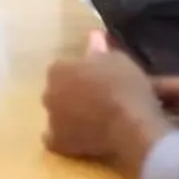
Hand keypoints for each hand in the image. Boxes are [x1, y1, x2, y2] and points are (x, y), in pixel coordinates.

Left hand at [43, 29, 178, 178]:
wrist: (131, 125)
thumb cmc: (124, 86)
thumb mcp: (116, 59)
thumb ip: (99, 48)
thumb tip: (94, 35)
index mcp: (57, 69)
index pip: (63, 67)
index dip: (80, 72)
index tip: (96, 77)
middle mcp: (48, 92)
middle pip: (57, 90)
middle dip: (71, 92)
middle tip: (96, 98)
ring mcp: (51, 119)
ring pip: (57, 114)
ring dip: (68, 114)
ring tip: (93, 119)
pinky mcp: (58, 143)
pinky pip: (55, 138)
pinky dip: (65, 137)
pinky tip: (80, 137)